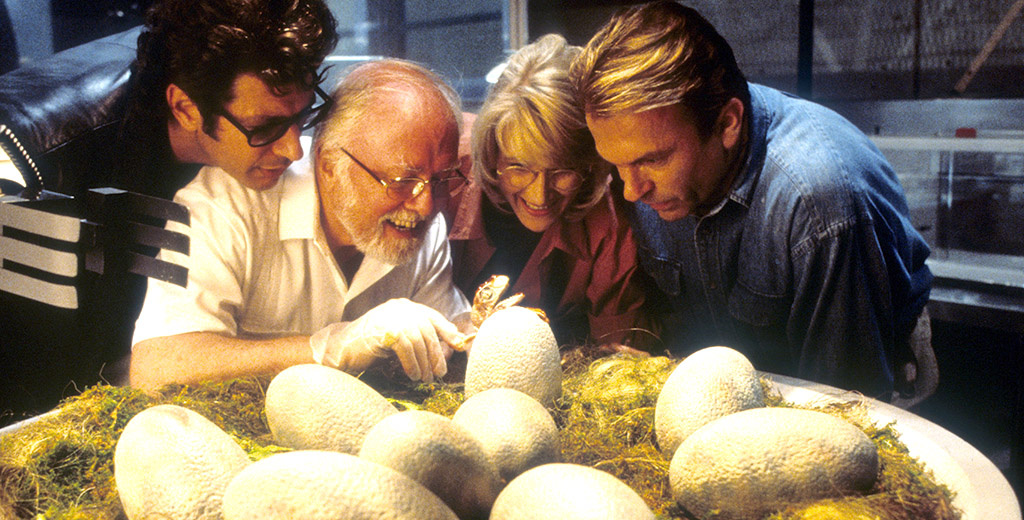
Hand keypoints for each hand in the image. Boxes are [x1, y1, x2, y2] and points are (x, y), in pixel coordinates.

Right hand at [309, 298, 465, 381]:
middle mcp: (399, 308)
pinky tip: (413, 375)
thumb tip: (450, 349)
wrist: (340, 349)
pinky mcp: (383, 329)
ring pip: (418, 340)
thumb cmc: (371, 348)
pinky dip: (412, 363)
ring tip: (425, 379)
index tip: (459, 346)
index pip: (432, 317)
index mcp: (404, 307)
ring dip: (425, 363)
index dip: (447, 332)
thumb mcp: (399, 340)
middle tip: (439, 374)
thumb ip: (419, 340)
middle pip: (427, 331)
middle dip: (436, 354)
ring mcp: (390, 316)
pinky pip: (406, 347)